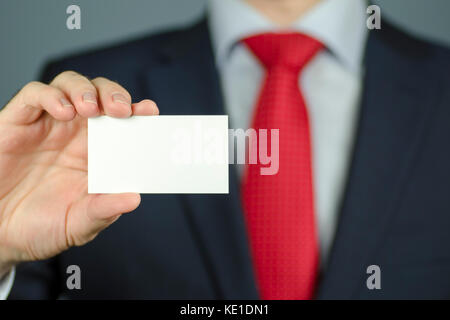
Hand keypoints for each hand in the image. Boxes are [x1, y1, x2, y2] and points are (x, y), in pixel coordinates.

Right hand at [0, 71, 158, 274]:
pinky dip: (50, 96)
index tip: (151, 111)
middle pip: (100, 94)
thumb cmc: (41, 226)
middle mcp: (75, 133)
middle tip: (122, 110)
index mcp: (97, 152)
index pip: (122, 122)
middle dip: (114, 94)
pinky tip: (63, 111)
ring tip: (91, 108)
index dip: (137, 112)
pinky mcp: (17, 122)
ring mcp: (47, 125)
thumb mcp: (78, 224)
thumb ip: (103, 210)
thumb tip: (134, 198)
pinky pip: (34, 95)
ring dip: (85, 89)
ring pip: (70, 85)